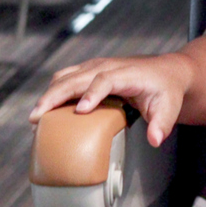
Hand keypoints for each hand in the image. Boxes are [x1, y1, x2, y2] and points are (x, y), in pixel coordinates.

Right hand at [29, 54, 188, 147]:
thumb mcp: (170, 107)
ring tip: (35, 118)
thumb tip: (155, 139)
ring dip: (48, 95)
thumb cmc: (167, 90)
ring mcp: (95, 67)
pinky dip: (52, 93)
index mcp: (126, 73)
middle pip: (75, 77)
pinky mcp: (88, 72)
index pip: (104, 79)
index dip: (91, 94)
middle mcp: (106, 66)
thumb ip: (163, 124)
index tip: (80, 111)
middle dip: (54, 96)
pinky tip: (44, 112)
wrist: (166, 72)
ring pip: (65, 77)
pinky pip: (65, 80)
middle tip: (37, 118)